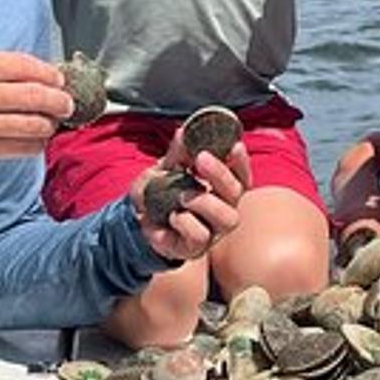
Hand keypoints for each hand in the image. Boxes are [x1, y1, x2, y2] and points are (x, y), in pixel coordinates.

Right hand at [0, 51, 73, 163]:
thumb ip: (7, 66)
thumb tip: (52, 76)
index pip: (26, 67)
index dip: (50, 74)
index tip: (59, 80)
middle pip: (35, 97)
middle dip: (59, 101)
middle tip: (66, 104)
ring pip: (33, 126)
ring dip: (50, 124)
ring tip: (52, 121)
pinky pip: (22, 148)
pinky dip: (37, 143)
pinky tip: (37, 137)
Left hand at [131, 141, 248, 261]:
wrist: (138, 218)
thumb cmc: (160, 190)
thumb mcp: (164, 168)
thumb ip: (176, 154)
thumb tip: (183, 133)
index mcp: (221, 188)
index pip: (241, 175)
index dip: (241, 162)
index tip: (234, 146)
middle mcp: (223, 208)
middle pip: (237, 193)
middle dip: (221, 174)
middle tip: (201, 158)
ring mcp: (213, 230)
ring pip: (227, 218)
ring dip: (204, 201)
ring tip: (182, 196)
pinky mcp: (196, 247)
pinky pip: (200, 236)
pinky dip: (184, 222)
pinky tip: (171, 216)